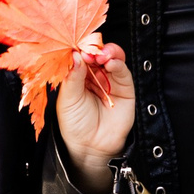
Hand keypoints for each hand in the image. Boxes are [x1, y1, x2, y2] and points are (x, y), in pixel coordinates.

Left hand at [53, 42, 135, 182]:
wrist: (90, 147)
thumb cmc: (75, 124)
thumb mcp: (67, 98)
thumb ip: (73, 76)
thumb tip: (75, 54)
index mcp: (79, 75)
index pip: (81, 55)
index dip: (81, 49)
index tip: (77, 46)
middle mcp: (95, 75)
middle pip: (98, 53)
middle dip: (95, 49)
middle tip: (90, 51)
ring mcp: (111, 81)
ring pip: (112, 58)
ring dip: (108, 52)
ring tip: (101, 56)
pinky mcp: (125, 88)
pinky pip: (123, 71)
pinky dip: (118, 64)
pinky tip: (111, 63)